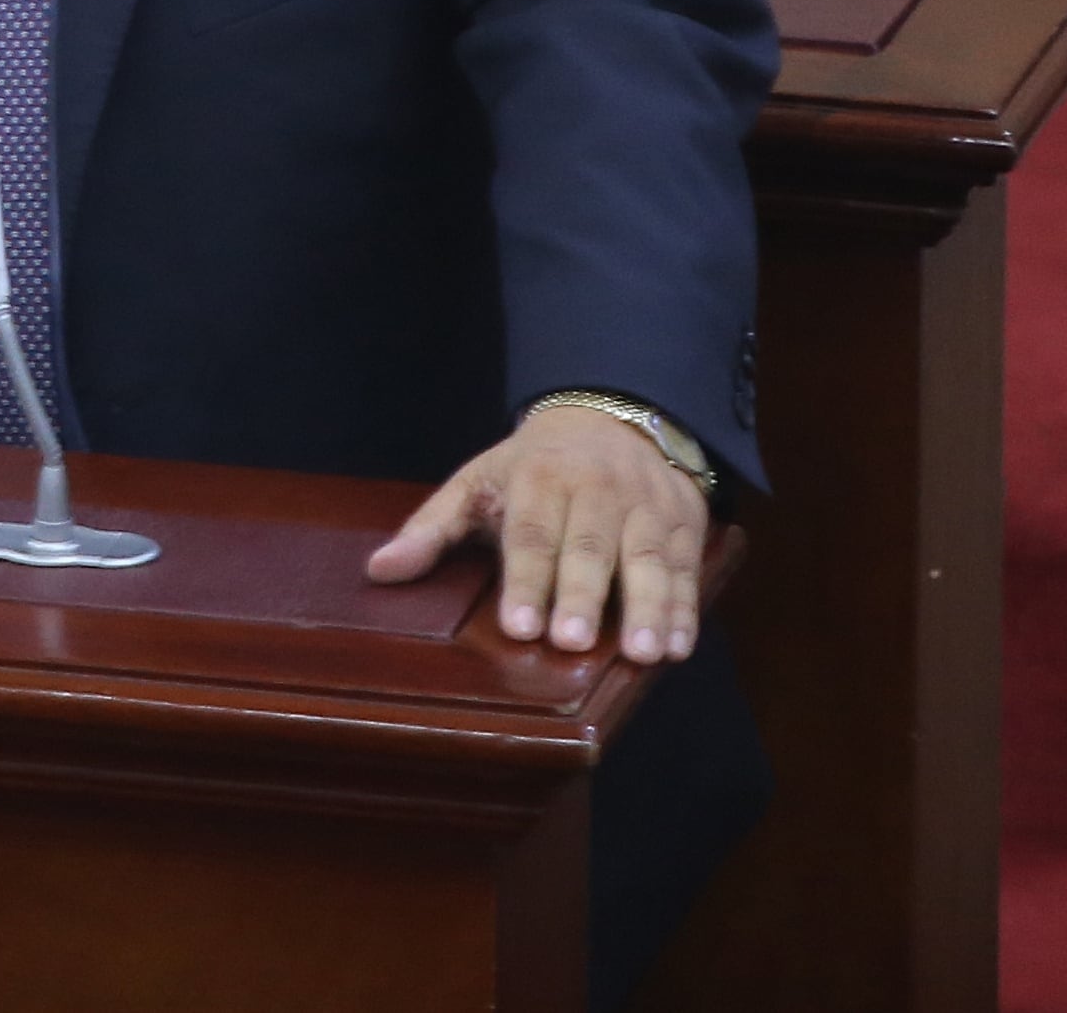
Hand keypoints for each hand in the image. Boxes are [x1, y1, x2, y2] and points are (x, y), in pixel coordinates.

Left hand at [365, 406, 709, 662]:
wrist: (612, 413)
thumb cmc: (534, 467)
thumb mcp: (477, 483)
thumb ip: (431, 529)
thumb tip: (379, 571)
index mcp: (541, 478)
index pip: (532, 532)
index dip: (526, 580)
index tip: (517, 626)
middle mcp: (598, 487)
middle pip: (591, 544)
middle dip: (583, 592)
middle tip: (573, 640)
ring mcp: (646, 503)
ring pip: (648, 555)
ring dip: (649, 606)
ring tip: (644, 653)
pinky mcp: (683, 518)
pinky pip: (687, 565)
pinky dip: (686, 607)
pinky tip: (679, 646)